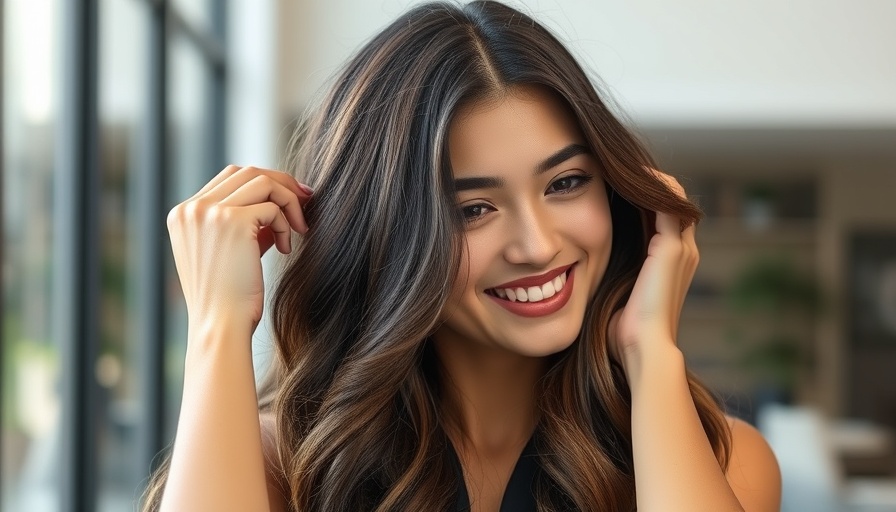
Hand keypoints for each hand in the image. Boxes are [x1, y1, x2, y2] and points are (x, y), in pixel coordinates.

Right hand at [166, 165, 311, 333]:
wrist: (221, 326)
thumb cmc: (229, 298)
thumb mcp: (230, 252)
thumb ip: (245, 224)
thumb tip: (279, 202)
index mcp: (183, 214)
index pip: (228, 178)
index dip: (264, 183)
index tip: (291, 198)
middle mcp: (191, 209)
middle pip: (246, 172)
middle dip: (281, 183)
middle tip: (306, 201)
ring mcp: (209, 213)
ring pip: (262, 182)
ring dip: (288, 201)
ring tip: (299, 229)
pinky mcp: (232, 222)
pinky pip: (272, 206)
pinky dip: (287, 223)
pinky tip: (286, 249)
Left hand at [608, 171, 697, 374]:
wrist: (642, 349)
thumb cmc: (624, 331)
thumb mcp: (618, 291)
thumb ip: (612, 272)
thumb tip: (580, 266)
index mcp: (674, 260)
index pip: (664, 213)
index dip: (642, 195)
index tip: (612, 182)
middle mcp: (685, 250)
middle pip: (671, 198)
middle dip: (644, 181)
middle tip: (613, 166)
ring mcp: (683, 248)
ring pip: (671, 195)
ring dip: (647, 178)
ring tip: (617, 166)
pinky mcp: (673, 248)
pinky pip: (667, 203)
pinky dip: (649, 188)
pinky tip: (624, 178)